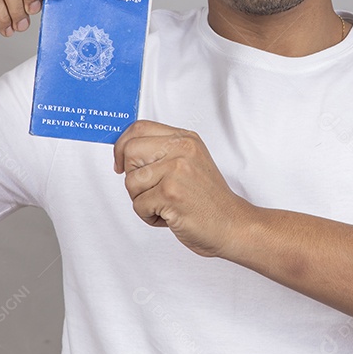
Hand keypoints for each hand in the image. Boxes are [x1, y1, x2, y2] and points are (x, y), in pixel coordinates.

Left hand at [113, 120, 254, 258]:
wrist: (232, 225)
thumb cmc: (208, 200)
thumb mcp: (191, 162)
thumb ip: (163, 152)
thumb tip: (124, 149)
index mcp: (185, 139)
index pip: (139, 128)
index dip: (122, 146)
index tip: (121, 163)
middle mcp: (182, 149)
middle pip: (129, 151)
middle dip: (132, 176)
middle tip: (150, 190)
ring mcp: (177, 170)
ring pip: (131, 182)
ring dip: (142, 201)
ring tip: (165, 205)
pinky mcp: (171, 193)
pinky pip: (138, 205)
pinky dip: (150, 217)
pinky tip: (170, 216)